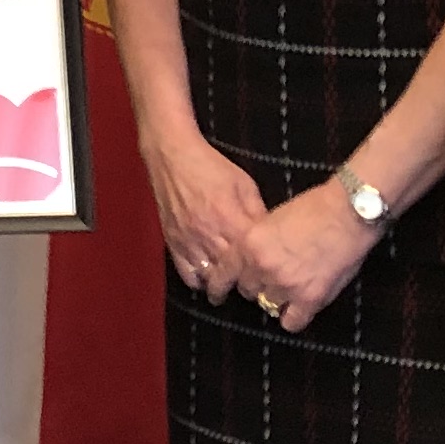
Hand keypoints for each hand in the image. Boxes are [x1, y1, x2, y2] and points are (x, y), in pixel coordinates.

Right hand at [141, 135, 267, 301]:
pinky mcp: (173, 243)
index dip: (261, 270)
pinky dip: (198, 280)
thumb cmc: (211, 167)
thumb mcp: (244, 184)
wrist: (172, 157)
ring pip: (209, 278)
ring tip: (232, 285)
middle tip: (254, 286)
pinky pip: (186, 273)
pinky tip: (208, 277)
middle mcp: (210, 236)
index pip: (251, 259)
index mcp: (231, 220)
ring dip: (222, 285)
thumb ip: (258, 211)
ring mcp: (189, 242)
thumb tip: (272, 234)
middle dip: (244, 283)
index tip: (268, 275)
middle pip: (231, 274)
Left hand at [234, 183, 381, 332]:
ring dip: (278, 299)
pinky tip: (301, 307)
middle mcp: (262, 267)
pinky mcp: (309, 298)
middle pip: (248, 291)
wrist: (347, 213)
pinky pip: (291, 322)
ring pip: (269, 306)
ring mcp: (285, 284)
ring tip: (292, 286)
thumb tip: (250, 262)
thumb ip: (257, 243)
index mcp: (249, 244)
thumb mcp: (272, 219)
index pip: (223, 275)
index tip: (217, 295)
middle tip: (273, 278)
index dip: (219, 288)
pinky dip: (295, 317)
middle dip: (257, 286)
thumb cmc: (314, 208)